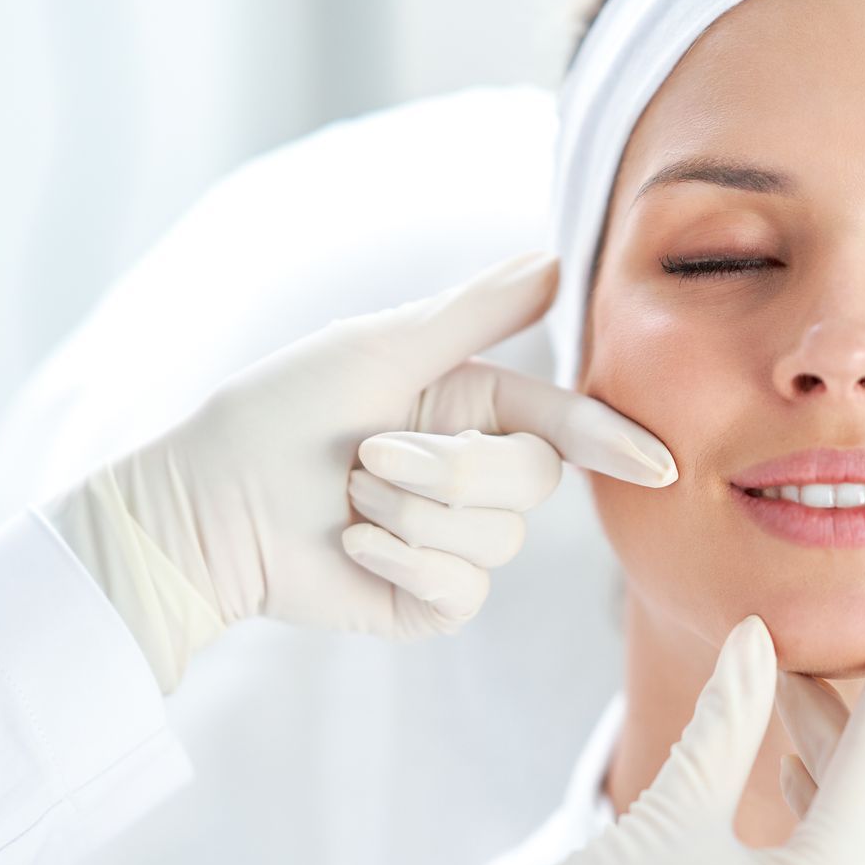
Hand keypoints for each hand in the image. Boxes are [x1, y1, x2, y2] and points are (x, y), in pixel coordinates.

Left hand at [43, 251, 674, 688]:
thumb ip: (476, 312)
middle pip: (532, 483)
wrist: (205, 506)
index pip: (563, 423)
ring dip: (409, 516)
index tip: (658, 463)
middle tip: (368, 455)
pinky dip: (401, 564)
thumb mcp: (380, 347)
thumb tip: (557, 260)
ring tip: (349, 500)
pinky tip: (352, 547)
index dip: (612, 440)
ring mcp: (453, 545)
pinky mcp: (428, 604)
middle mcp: (471, 476)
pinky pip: (462, 592)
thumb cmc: (279, 412)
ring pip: (499, 542)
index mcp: (471, 407)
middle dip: (448, 470)